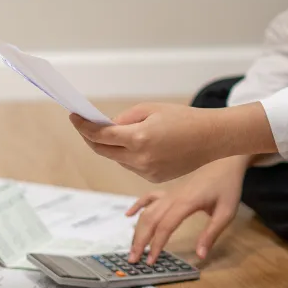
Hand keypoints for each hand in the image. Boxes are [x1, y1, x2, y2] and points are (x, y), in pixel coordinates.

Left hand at [72, 102, 273, 183]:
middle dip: (91, 138)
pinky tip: (141, 145)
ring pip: (118, 159)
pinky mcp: (155, 179)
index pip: (100, 135)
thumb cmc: (184, 118)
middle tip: (85, 126)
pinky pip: (133, 166)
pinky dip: (130, 156)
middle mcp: (140, 159)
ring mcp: (147, 172)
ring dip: (113, 147)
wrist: (213, 138)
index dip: (83, 126)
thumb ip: (125, 118)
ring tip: (116, 134)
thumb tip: (108, 127)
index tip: (74, 117)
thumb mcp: (151, 109)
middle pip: (103, 151)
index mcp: (139, 138)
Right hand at [124, 155, 250, 263]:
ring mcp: (170, 193)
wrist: (227, 161)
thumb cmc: (228, 186)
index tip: (151, 261)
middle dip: (140, 240)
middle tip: (133, 259)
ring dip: (137, 229)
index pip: (165, 227)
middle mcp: (173, 197)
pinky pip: (149, 197)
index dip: (156, 245)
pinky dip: (138, 206)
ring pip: (147, 211)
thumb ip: (212, 233)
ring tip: (133, 248)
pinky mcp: (171, 190)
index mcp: (186, 203)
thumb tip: (200, 255)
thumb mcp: (226, 212)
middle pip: (150, 220)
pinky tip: (128, 215)